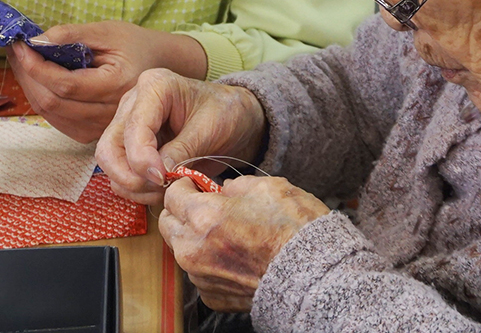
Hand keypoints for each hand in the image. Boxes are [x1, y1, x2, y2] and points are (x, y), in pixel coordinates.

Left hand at [7, 21, 207, 142]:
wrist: (159, 67)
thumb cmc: (135, 45)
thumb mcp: (107, 31)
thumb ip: (72, 35)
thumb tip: (36, 40)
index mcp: (117, 86)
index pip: (65, 85)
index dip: (36, 66)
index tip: (21, 45)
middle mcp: (109, 113)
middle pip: (52, 103)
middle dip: (27, 75)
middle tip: (17, 50)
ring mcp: (100, 127)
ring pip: (50, 114)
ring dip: (30, 87)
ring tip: (25, 61)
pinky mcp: (92, 133)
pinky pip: (56, 120)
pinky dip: (42, 99)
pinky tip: (39, 79)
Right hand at [95, 68, 265, 205]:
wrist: (235, 117)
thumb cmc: (226, 113)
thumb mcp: (211, 128)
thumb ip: (183, 149)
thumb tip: (158, 175)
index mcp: (155, 86)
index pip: (133, 127)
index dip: (142, 159)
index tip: (162, 179)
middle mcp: (133, 103)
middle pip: (109, 148)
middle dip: (130, 176)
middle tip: (161, 188)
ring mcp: (128, 125)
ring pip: (110, 165)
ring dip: (134, 187)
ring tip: (167, 189)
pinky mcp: (131, 146)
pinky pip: (120, 174)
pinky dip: (137, 189)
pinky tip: (162, 189)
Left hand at [160, 175, 329, 311]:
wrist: (313, 276)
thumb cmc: (294, 231)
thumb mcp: (267, 187)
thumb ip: (235, 184)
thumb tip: (224, 189)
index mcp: (204, 217)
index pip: (172, 195)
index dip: (185, 185)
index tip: (196, 185)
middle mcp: (194, 249)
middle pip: (167, 223)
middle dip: (181, 211)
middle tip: (206, 205)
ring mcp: (201, 276)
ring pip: (181, 248)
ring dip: (194, 237)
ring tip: (226, 232)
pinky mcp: (211, 295)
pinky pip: (198, 271)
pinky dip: (209, 261)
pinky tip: (234, 254)